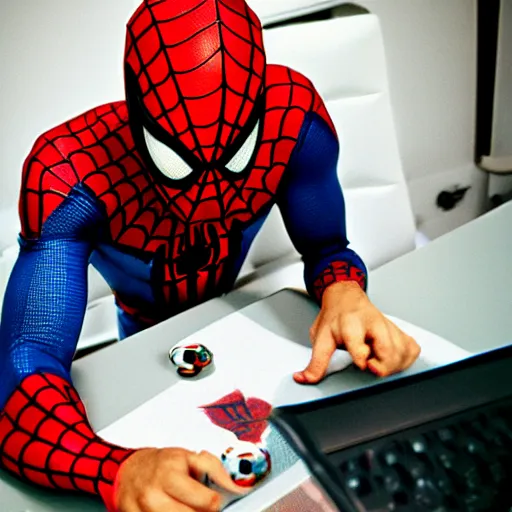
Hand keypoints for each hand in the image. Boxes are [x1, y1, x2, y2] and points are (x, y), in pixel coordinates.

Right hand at [116, 447, 246, 510]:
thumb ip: (216, 469)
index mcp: (170, 475)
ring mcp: (142, 511)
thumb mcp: (190, 457)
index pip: (207, 502)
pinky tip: (173, 510)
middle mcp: (153, 495)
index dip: (214, 503)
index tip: (213, 500)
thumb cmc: (162, 463)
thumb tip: (238, 487)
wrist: (130, 470)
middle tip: (200, 505)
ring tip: (185, 506)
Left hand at [294, 281, 420, 383]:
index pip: (359, 340)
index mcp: (350, 323)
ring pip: (402, 351)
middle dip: (384, 364)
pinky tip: (393, 361)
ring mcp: (388, 326)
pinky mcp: (398, 330)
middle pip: (388, 347)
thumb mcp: (320, 337)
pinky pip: (412, 349)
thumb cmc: (334, 317)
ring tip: (378, 364)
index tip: (363, 365)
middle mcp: (372, 323)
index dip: (362, 355)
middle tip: (371, 367)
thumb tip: (304, 379)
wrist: (346, 297)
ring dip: (393, 365)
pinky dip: (406, 359)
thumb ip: (315, 361)